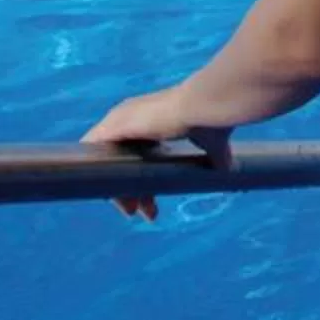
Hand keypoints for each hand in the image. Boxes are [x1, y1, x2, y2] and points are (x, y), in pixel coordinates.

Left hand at [81, 85, 235, 220]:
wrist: (205, 106)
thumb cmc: (210, 120)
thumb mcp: (213, 144)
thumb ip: (218, 156)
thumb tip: (231, 170)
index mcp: (152, 122)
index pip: (136, 156)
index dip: (142, 183)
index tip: (152, 206)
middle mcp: (131, 118)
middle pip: (120, 163)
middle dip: (131, 192)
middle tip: (143, 213)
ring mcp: (119, 121)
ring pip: (106, 162)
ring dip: (115, 189)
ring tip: (131, 211)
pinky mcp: (112, 127)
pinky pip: (89, 152)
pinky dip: (88, 169)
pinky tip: (101, 191)